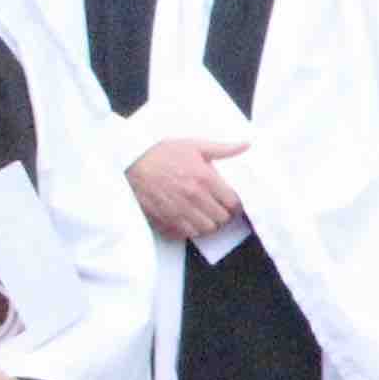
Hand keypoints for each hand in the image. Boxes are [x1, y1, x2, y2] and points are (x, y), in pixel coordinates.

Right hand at [128, 135, 247, 241]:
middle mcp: (194, 197)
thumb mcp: (194, 145)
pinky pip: (186, 235)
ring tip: (204, 215)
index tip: (231, 202)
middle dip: (223, 214)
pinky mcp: (165, 220)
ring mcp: (179, 211)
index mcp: (205, 178)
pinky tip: (188, 220)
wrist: (131, 161)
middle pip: (221, 219)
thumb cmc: (163, 152)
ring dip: (208, 224)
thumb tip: (247, 145)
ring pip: (206, 230)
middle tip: (218, 208)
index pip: (232, 202)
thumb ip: (223, 148)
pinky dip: (190, 230)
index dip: (235, 204)